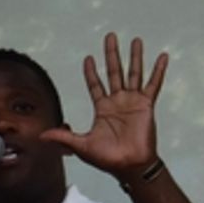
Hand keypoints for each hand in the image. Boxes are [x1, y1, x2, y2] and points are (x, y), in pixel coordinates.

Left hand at [42, 32, 166, 178]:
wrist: (129, 166)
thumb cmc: (107, 159)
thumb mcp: (80, 145)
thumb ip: (63, 137)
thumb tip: (41, 136)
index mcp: (102, 108)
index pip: (95, 84)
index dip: (91, 71)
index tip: (88, 57)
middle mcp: (117, 101)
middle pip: (113, 72)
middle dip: (111, 54)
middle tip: (109, 36)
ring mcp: (132, 102)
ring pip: (133, 73)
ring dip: (134, 57)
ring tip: (135, 40)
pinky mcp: (146, 105)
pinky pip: (153, 84)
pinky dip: (158, 71)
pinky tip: (162, 57)